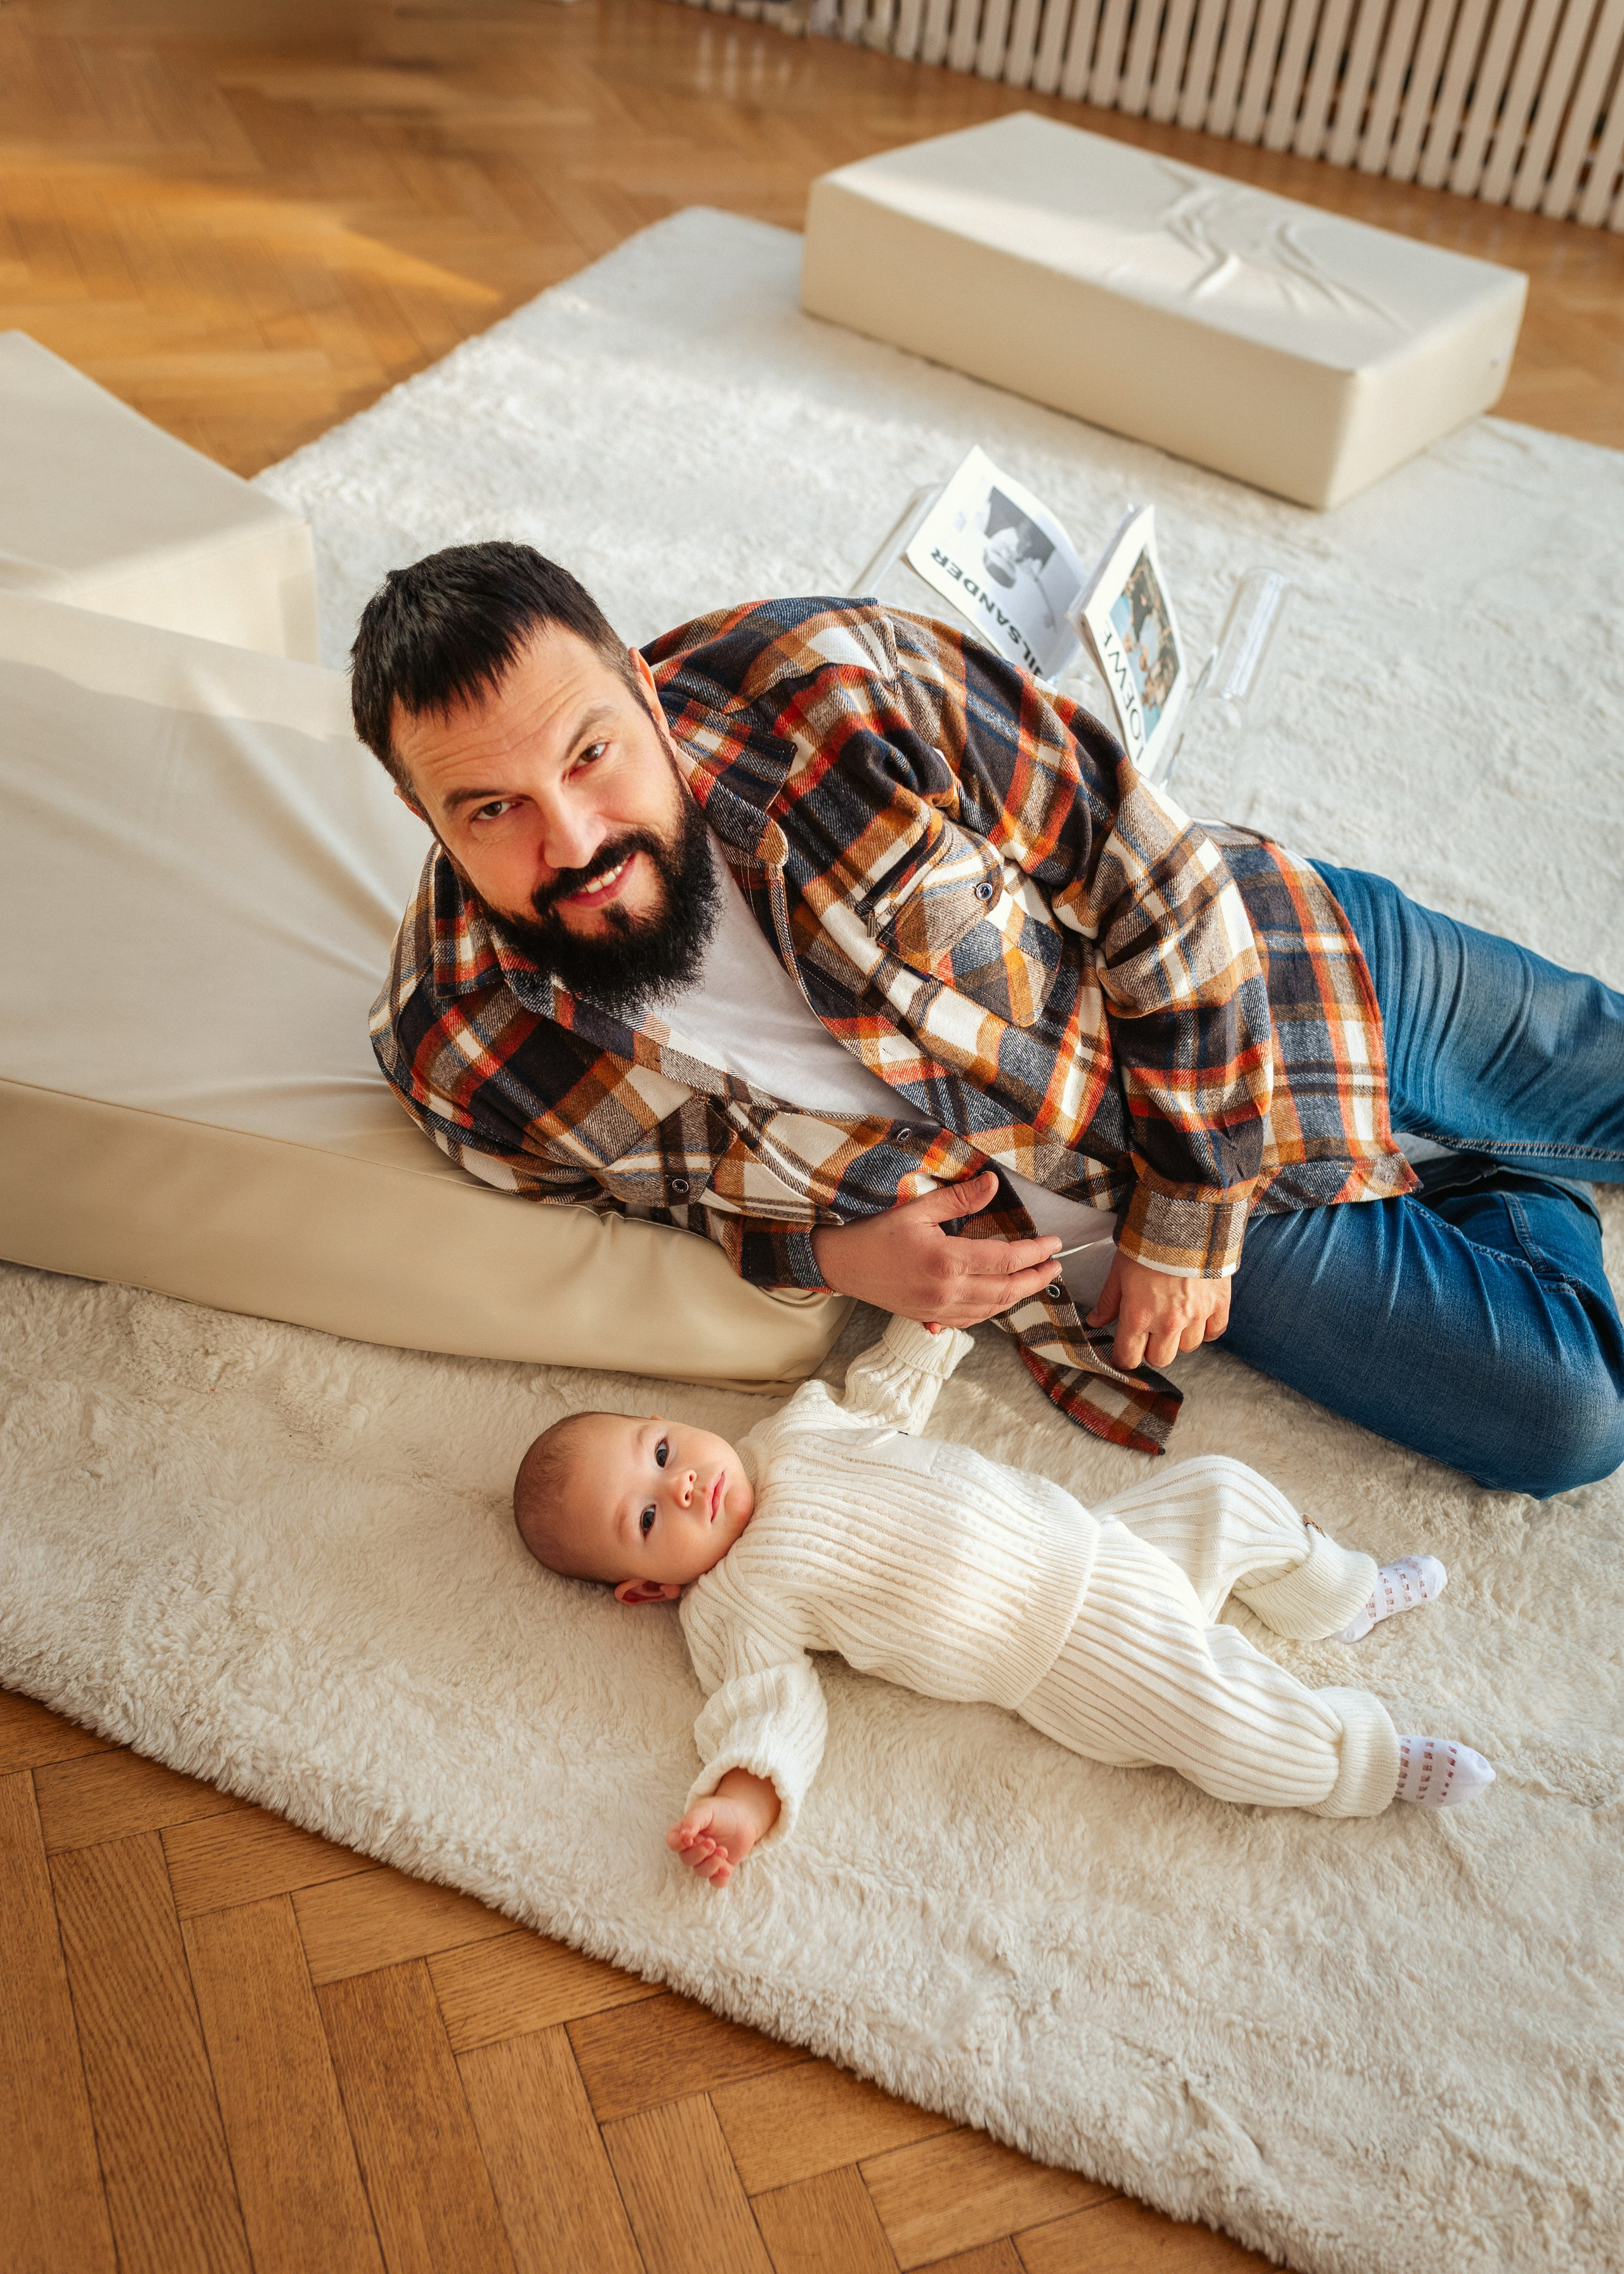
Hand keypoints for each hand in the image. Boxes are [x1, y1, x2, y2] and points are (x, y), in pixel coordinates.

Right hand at [667, 1770, 780, 1887]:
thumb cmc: (720, 1810)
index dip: (678, 1844)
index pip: (673, 1842)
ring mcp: (707, 1859)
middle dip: (699, 1853)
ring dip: (711, 1864)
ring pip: (701, 1871)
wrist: (743, 1815)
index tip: (690, 1839)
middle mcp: (693, 1848)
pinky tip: (726, 1870)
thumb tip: (683, 1835)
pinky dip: (720, 1879)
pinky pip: (716, 1881)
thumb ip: (693, 1820)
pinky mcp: (722, 1868)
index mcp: (685, 1832)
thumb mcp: (706, 1809)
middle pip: (687, 1859)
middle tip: (712, 1843)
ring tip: (723, 1851)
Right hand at [811, 1169, 1061, 1330]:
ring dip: (1019, 1296)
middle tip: (1056, 1266)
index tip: (1054, 1244)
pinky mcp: (929, 1318)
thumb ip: (958, 1199)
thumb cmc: (876, 1234)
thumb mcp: (917, 1208)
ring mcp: (938, 1310)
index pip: (1006, 1260)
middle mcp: (947, 1291)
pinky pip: (971, 1321)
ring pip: (992, 1309)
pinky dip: (992, 1311)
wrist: (842, 1265)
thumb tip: (993, 1184)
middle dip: (1037, 1279)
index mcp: (947, 1262)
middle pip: (1006, 1291)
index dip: (1035, 1253)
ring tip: (1036, 1281)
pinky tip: (1000, 1300)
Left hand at [1087, 1252, 1229, 1372]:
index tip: (1124, 1351)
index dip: (1123, 1357)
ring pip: (1188, 1348)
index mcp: (1138, 1316)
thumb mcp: (1119, 1271)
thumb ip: (1109, 1300)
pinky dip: (1207, 1329)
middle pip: (1160, 1359)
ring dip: (1180, 1338)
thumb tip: (1094, 1321)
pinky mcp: (1219, 1304)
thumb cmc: (1147, 1244)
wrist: (1185, 1219)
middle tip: (1150, 1333)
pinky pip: (1215, 1333)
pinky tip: (1198, 1316)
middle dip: (1152, 1350)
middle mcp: (1168, 1323)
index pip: (1128, 1357)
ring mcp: (1196, 1316)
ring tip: (1175, 1317)